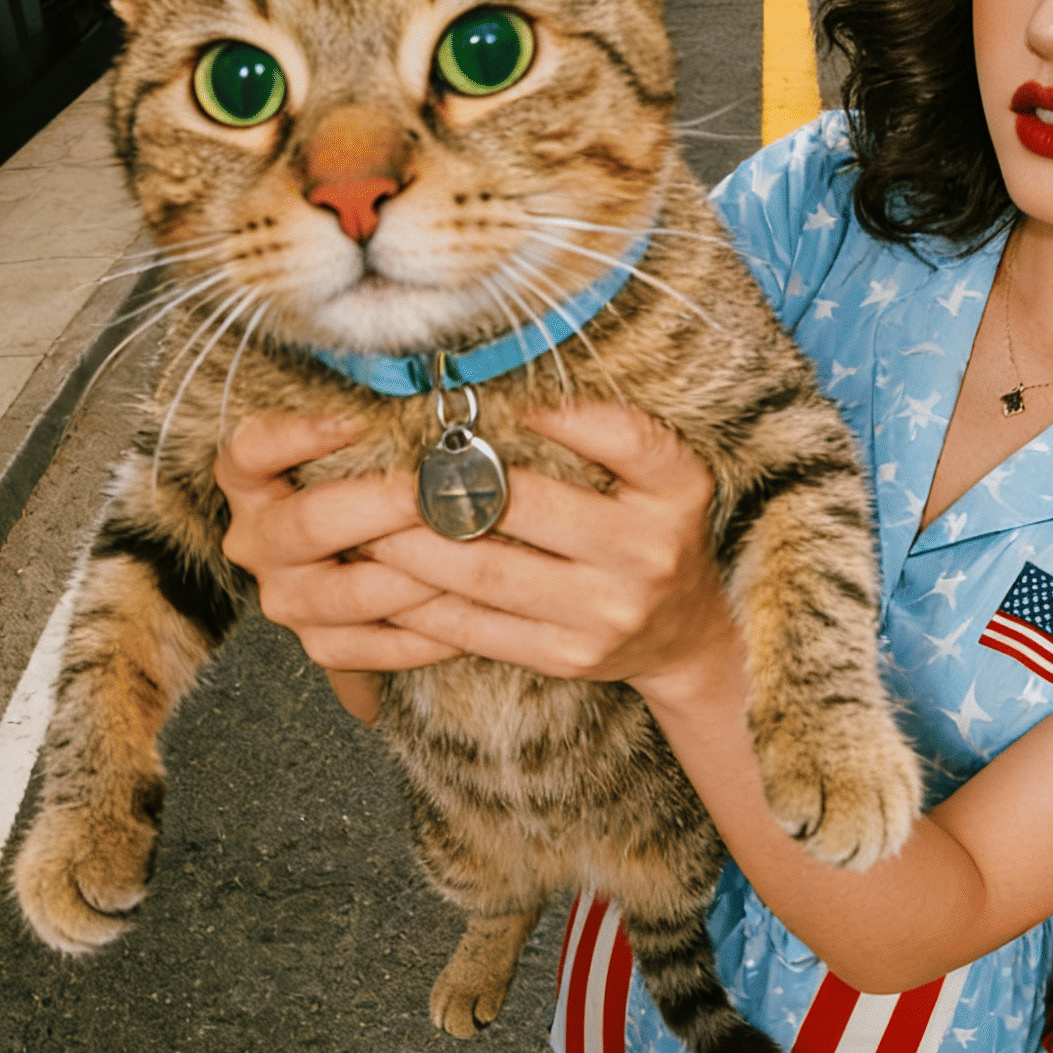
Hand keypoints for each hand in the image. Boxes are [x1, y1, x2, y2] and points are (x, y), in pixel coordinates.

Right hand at [214, 412, 460, 673]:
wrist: (367, 557)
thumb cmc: (372, 477)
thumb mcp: (360, 443)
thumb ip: (380, 423)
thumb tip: (436, 398)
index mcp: (252, 480)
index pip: (252, 451)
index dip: (297, 436)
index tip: (354, 421)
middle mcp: (258, 540)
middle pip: (312, 522)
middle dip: (388, 505)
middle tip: (448, 487)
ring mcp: (286, 597)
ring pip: (349, 593)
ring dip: (418, 574)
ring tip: (473, 551)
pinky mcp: (321, 645)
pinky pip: (372, 650)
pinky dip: (427, 635)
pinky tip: (473, 611)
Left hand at [360, 402, 741, 704]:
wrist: (685, 635)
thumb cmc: (657, 532)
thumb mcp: (663, 477)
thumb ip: (609, 433)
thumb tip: (508, 395)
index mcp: (676, 492)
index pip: (623, 438)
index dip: (557, 415)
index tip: (495, 399)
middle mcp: (647, 554)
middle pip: (526, 507)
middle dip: (444, 484)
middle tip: (387, 464)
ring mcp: (605, 613)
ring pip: (485, 573)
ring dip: (412, 546)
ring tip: (368, 523)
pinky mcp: (568, 658)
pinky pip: (478, 628)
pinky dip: (423, 604)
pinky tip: (388, 581)